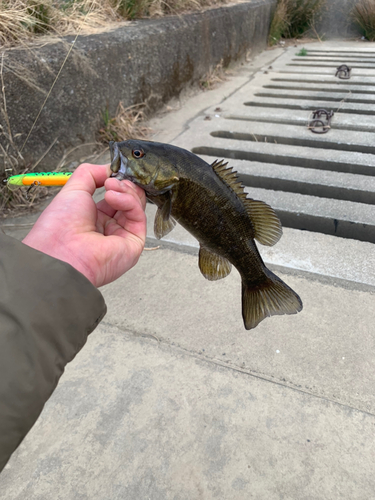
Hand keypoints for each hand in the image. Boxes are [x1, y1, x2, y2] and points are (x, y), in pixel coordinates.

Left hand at [22, 163, 146, 286]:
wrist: (60, 252)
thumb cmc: (59, 228)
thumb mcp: (73, 189)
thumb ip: (91, 174)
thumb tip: (110, 168)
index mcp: (94, 218)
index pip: (115, 196)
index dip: (116, 181)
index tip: (115, 171)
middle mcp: (109, 229)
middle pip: (129, 200)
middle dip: (123, 184)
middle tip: (112, 179)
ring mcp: (122, 236)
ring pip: (136, 206)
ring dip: (125, 190)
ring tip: (110, 187)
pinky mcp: (134, 243)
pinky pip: (138, 216)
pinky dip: (129, 201)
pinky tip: (114, 197)